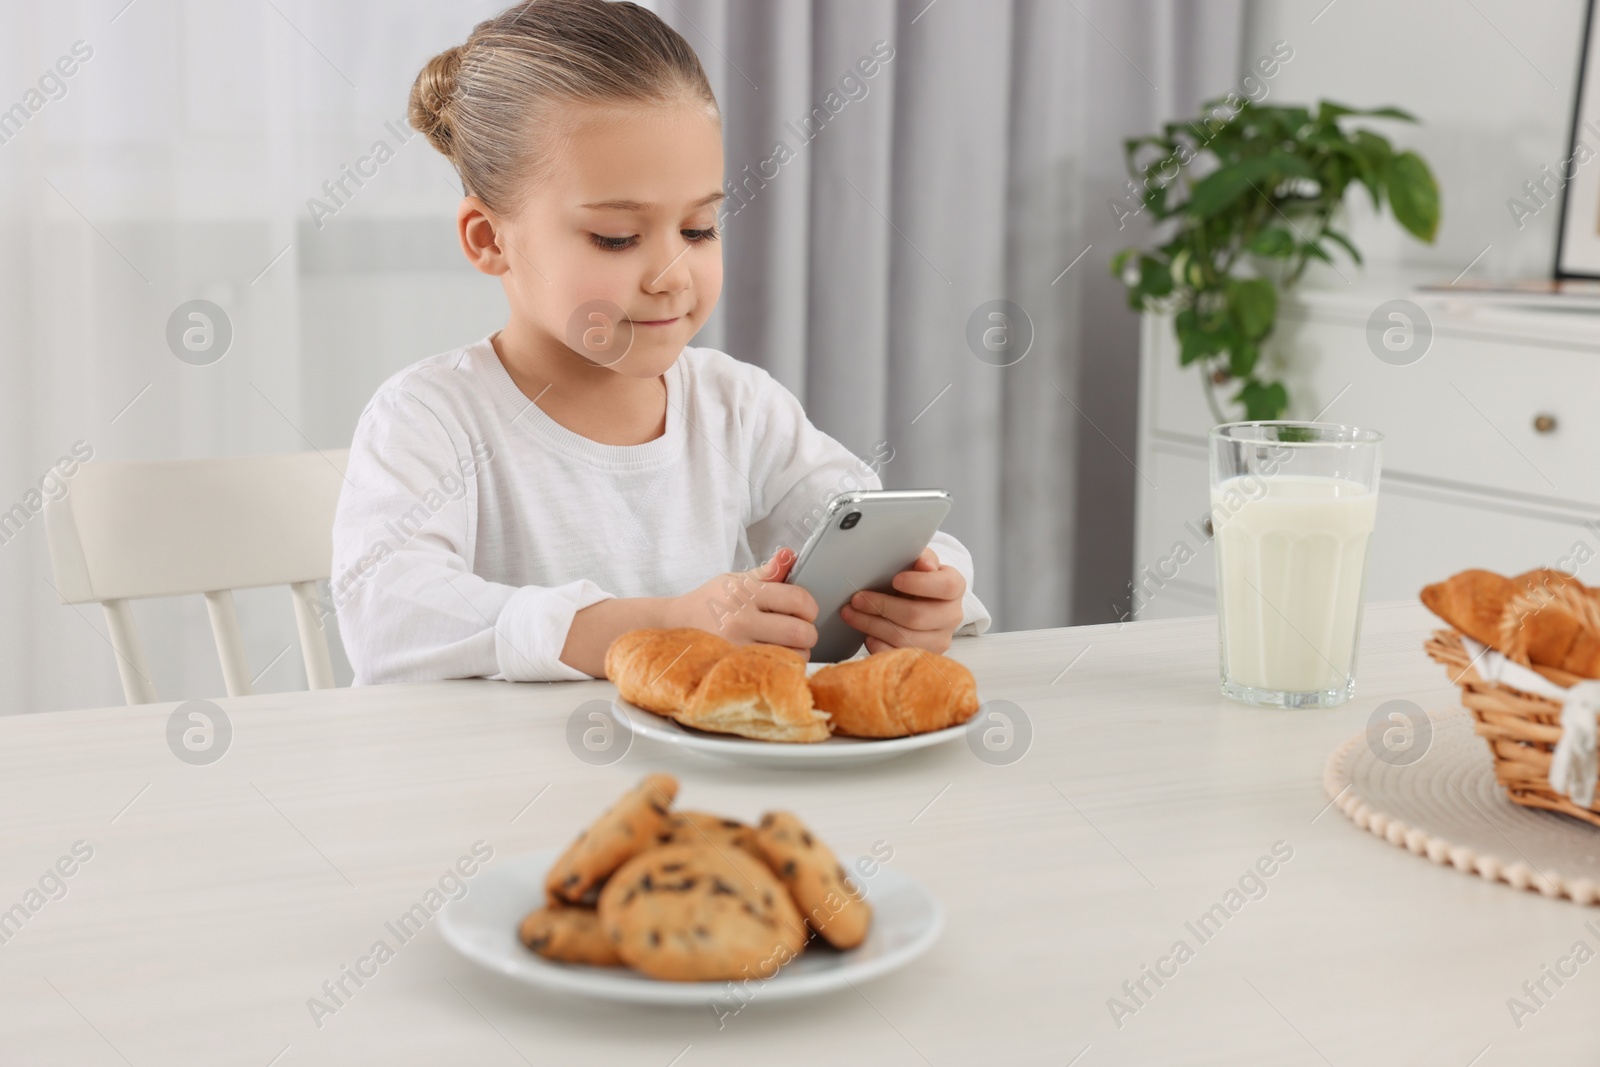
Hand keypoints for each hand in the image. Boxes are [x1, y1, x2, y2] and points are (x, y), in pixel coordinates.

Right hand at [662, 546, 818, 654]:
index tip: (806, 612)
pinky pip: (772, 673)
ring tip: (785, 648)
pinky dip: (779, 669)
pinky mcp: (732, 667)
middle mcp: (741, 619)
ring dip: (796, 655)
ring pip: (791, 657)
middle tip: (799, 633)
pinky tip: (772, 661)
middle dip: (807, 634)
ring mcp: (736, 646)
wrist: (672, 625)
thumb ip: (767, 572)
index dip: (810, 608)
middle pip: (800, 632)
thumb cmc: (709, 602)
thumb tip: (790, 554)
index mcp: (745, 592)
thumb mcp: (735, 580)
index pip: (798, 600)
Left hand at [839, 547, 965, 653]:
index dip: (920, 584)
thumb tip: (924, 564)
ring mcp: (939, 639)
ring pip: (904, 638)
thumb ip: (921, 558)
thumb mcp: (919, 562)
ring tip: (851, 614)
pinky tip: (866, 634)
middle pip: (917, 616)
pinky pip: (897, 656)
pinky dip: (878, 645)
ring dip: (872, 626)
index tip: (896, 579)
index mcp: (955, 587)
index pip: (946, 586)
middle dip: (882, 607)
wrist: (920, 599)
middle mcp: (952, 615)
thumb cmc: (916, 577)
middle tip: (857, 599)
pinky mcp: (923, 656)